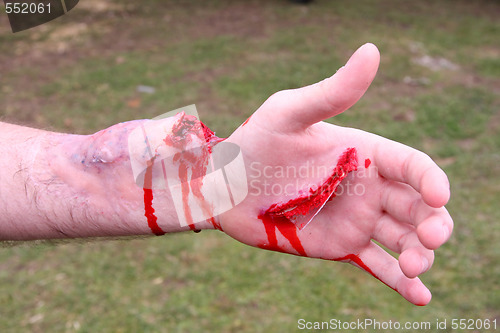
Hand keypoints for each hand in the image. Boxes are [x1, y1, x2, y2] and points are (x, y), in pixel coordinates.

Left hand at [220, 43, 452, 305]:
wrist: (225, 189)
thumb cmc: (252, 144)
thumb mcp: (288, 113)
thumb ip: (332, 92)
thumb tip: (372, 51)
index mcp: (363, 153)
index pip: (413, 166)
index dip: (432, 180)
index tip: (438, 196)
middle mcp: (366, 186)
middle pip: (417, 206)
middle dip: (434, 223)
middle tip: (430, 239)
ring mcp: (355, 218)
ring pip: (403, 238)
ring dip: (420, 254)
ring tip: (416, 268)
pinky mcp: (339, 244)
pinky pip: (376, 264)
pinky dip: (399, 281)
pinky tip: (418, 298)